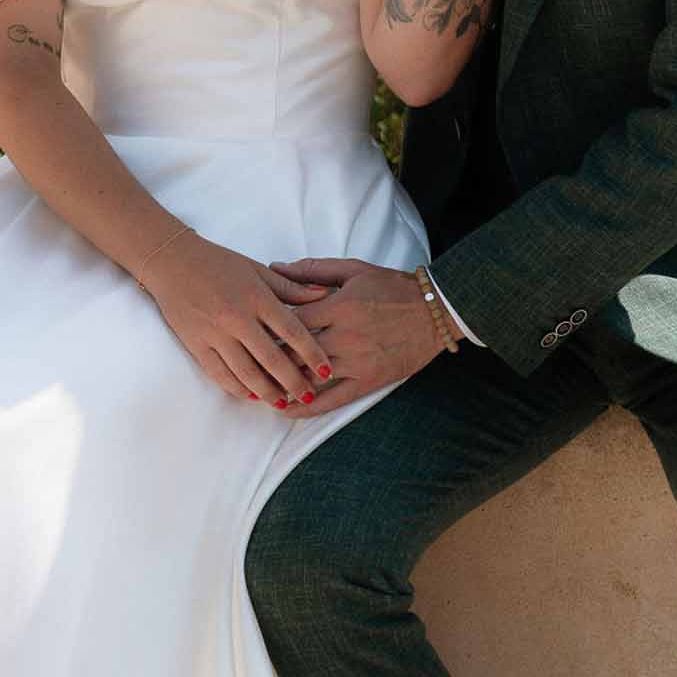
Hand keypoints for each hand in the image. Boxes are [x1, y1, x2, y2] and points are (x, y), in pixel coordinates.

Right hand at [140, 232, 336, 407]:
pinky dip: (238, 388)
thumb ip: (291, 287)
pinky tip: (253, 396)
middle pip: (272, 358)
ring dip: (267, 392)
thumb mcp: (257, 269)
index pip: (292, 330)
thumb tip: (323, 295)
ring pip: (246, 373)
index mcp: (256, 296)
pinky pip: (220, 374)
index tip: (326, 371)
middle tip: (309, 395)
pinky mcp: (197, 345)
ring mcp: (215, 334)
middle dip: (293, 381)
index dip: (312, 354)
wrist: (173, 262)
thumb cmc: (219, 262)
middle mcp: (237, 317)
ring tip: (284, 403)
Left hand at [265, 257, 451, 417]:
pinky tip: (286, 409)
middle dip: (267, 356)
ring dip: (280, 383)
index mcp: (339, 306)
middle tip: (242, 360)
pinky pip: (331, 400)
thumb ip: (313, 270)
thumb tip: (275, 267)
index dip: (266, 325)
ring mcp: (355, 362)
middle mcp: (344, 337)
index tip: (247, 327)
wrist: (434, 312)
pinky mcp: (367, 382)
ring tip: (255, 386)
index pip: (291, 319)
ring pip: (309, 377)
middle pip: (294, 351)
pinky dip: (306, 407)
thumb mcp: (354, 270)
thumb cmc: (392, 287)